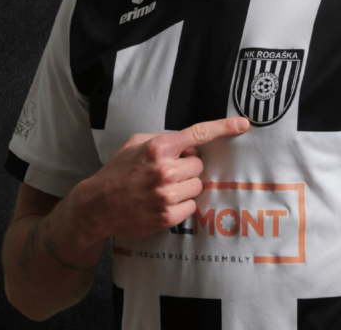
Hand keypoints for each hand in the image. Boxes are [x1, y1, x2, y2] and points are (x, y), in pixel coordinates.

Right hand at [72, 117, 249, 244]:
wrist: (97, 206)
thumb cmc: (118, 171)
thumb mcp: (136, 143)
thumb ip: (164, 138)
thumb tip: (190, 143)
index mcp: (158, 147)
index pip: (198, 133)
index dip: (224, 127)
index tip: (243, 124)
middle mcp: (165, 170)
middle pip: (199, 164)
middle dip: (188, 167)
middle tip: (167, 172)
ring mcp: (167, 195)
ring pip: (198, 186)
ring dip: (186, 186)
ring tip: (163, 188)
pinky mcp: (168, 216)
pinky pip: (192, 206)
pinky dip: (182, 204)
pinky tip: (162, 202)